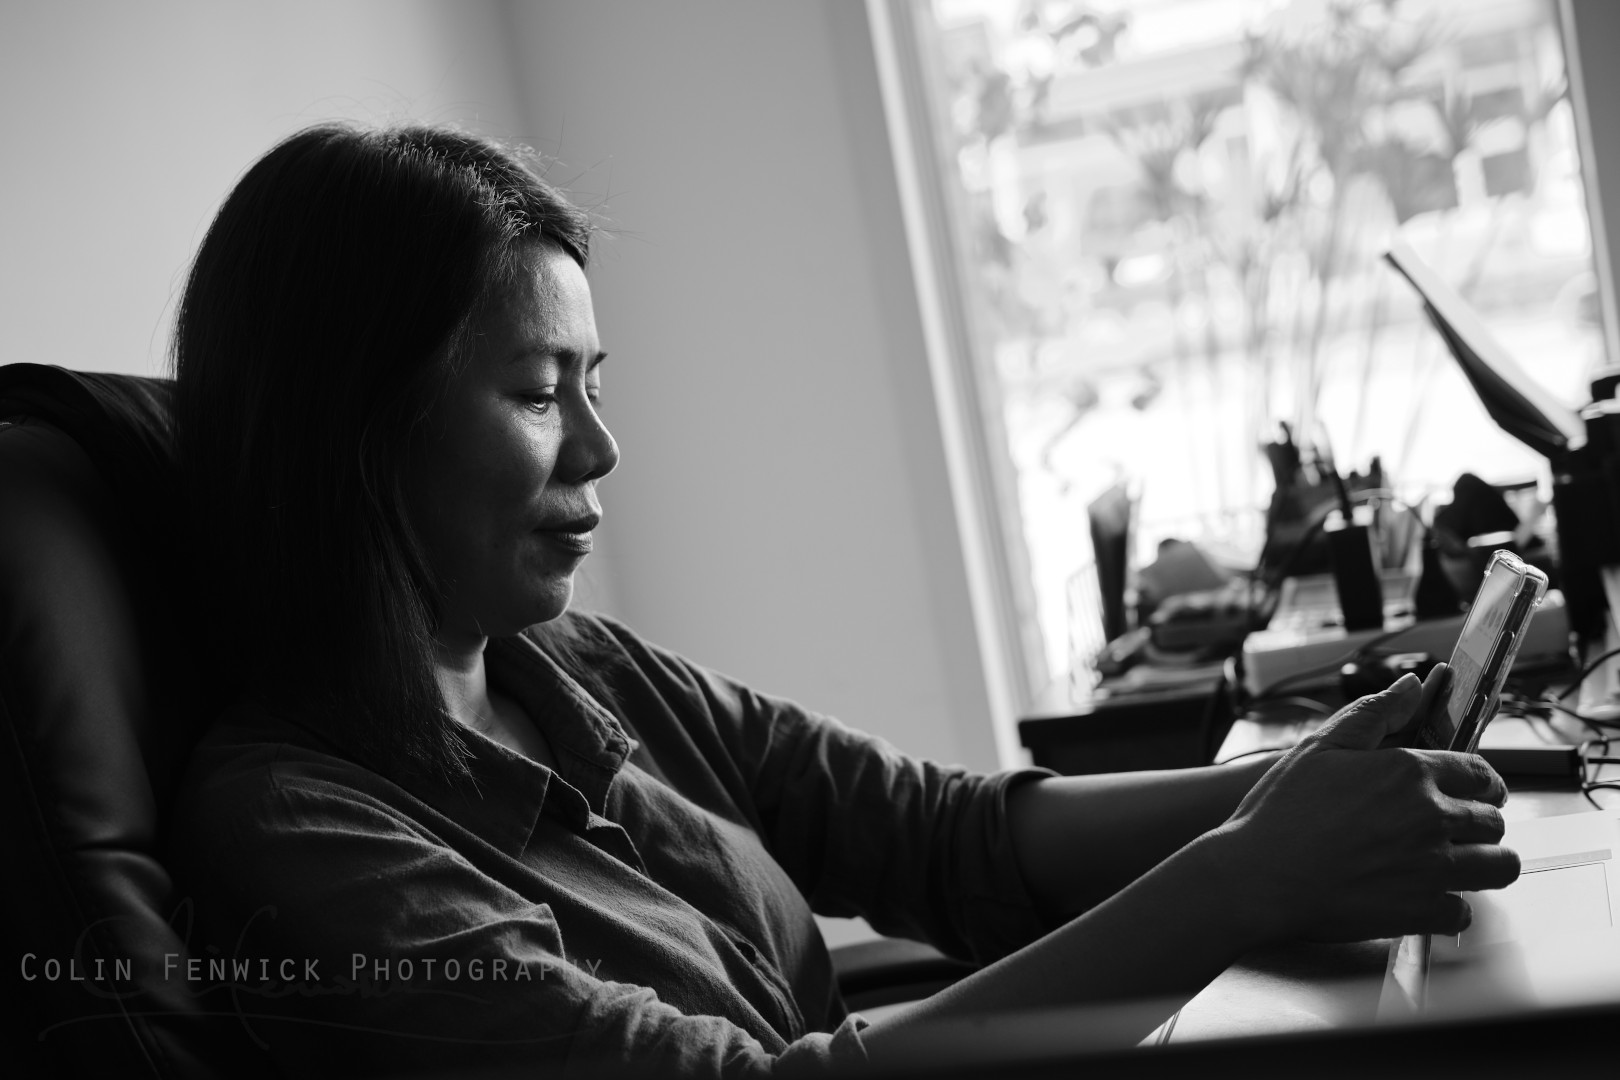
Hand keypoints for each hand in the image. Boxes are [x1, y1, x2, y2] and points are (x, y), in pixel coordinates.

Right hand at [1207, 669, 1519, 943]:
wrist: (1257, 876)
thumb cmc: (1279, 811)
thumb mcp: (1319, 746)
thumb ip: (1373, 713)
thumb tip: (1411, 686)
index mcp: (1410, 771)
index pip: (1480, 773)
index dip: (1481, 783)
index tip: (1472, 792)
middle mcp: (1431, 816)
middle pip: (1494, 821)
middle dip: (1481, 823)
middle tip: (1456, 830)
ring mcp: (1433, 867)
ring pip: (1499, 867)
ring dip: (1485, 864)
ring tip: (1460, 866)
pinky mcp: (1424, 911)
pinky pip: (1464, 913)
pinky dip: (1450, 908)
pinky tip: (1426, 899)